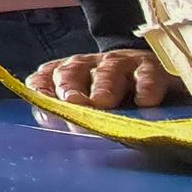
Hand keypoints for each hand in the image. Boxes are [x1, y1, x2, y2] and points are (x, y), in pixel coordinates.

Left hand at [26, 49, 174, 108]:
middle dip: (70, 89)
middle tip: (72, 104)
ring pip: (107, 73)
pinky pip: (146, 76)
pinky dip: (145, 87)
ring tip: (103, 103)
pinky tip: (145, 102)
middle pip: (72, 73)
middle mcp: (87, 65)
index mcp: (67, 73)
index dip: (42, 91)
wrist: (149, 69)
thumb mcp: (84, 101)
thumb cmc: (110, 93)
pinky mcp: (149, 68)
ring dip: (103, 88)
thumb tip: (51, 127)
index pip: (45, 78)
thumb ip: (65, 113)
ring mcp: (118, 64)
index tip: (42, 104)